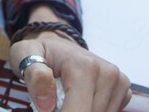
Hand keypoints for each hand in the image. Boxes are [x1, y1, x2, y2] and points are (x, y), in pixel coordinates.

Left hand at [9, 30, 130, 111]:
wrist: (57, 44)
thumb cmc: (40, 52)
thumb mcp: (24, 54)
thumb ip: (33, 75)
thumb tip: (47, 103)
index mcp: (84, 66)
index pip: (78, 111)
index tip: (48, 110)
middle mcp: (107, 73)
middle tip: (54, 102)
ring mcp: (118, 82)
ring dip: (79, 111)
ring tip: (66, 99)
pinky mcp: (123, 90)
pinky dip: (92, 110)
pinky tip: (80, 100)